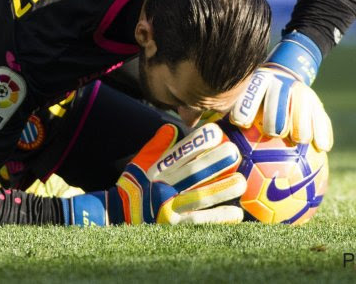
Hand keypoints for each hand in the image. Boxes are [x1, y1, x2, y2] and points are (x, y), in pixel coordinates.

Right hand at [65, 123, 245, 225]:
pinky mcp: (174, 226)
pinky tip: (236, 214)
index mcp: (157, 170)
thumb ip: (156, 146)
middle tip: (234, 153)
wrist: (115, 215)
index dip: (198, 143)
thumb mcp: (139, 163)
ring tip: (240, 182)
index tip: (216, 133)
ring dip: (221, 190)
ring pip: (200, 197)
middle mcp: (164, 187)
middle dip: (214, 162)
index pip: (180, 153)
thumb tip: (173, 128)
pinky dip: (217, 218)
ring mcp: (169, 208)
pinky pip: (199, 222)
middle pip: (193, 173)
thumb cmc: (132, 186)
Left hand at [230, 31, 332, 151]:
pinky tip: (324, 147)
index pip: (250, 91)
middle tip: (273, 131)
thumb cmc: (249, 104)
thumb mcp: (234, 102)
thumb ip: (218, 116)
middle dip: (276, 112)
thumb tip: (195, 135)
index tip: (240, 122)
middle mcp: (279, 83)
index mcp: (256, 82)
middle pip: (278, 96)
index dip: (245, 105)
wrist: (282, 80)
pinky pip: (322, 116)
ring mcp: (300, 90)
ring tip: (301, 140)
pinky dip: (323, 131)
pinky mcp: (316, 102)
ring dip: (303, 121)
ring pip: (304, 103)